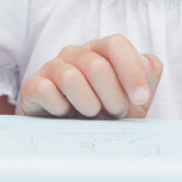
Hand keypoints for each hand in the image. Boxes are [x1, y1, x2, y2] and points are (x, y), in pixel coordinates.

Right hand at [20, 35, 162, 118]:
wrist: (74, 137)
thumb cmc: (107, 114)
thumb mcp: (135, 100)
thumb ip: (149, 76)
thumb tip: (147, 63)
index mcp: (101, 49)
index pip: (116, 44)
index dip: (131, 71)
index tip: (140, 98)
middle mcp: (76, 53)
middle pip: (97, 66)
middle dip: (112, 97)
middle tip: (114, 114)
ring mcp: (53, 67)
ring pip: (71, 78)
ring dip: (88, 105)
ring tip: (91, 115)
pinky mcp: (32, 85)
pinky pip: (45, 91)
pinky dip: (59, 108)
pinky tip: (65, 115)